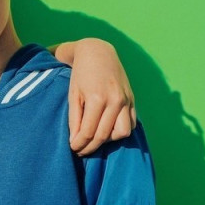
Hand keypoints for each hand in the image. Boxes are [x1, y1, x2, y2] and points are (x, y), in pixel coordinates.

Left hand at [66, 39, 136, 155]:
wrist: (98, 53)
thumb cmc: (81, 74)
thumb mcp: (73, 94)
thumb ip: (74, 119)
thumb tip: (75, 140)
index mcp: (97, 99)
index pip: (88, 132)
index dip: (79, 144)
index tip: (72, 149)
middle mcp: (115, 101)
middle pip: (104, 136)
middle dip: (90, 147)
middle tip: (80, 151)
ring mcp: (126, 101)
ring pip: (122, 133)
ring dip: (108, 140)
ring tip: (95, 138)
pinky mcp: (132, 100)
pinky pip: (131, 123)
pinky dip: (120, 131)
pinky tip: (108, 130)